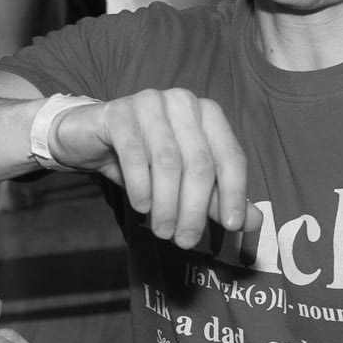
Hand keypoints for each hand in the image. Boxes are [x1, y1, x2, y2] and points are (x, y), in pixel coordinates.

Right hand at [48, 86, 250, 246]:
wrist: (91, 140)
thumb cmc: (143, 160)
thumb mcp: (184, 182)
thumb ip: (218, 198)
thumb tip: (251, 222)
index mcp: (208, 114)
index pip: (230, 156)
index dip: (235, 193)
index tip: (231, 226)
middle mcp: (184, 102)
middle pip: (200, 163)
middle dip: (195, 208)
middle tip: (185, 240)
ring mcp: (150, 103)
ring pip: (168, 161)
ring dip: (167, 204)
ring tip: (162, 231)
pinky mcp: (119, 112)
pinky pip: (134, 154)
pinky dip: (140, 186)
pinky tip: (141, 206)